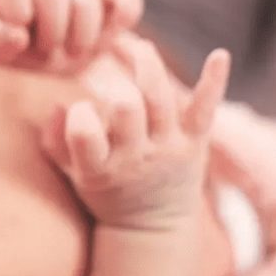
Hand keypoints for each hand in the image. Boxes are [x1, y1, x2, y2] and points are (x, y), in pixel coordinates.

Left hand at [0, 0, 142, 73]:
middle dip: (50, 33)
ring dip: (81, 35)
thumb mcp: (1, 53)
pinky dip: (125, 8)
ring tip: (73, 51)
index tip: (20, 38)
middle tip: (48, 51)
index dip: (17, 13)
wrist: (50, 52)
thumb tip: (18, 34)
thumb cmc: (22, 51)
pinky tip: (116, 27)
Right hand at [40, 37, 229, 230]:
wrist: (152, 227)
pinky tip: (219, 54)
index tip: (81, 110)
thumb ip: (55, 140)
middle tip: (108, 74)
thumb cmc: (106, 193)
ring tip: (137, 49)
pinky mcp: (195, 145)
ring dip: (147, 64)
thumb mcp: (72, 175)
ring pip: (159, 97)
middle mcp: (136, 160)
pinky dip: (213, 81)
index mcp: (100, 170)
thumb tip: (57, 104)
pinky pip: (205, 109)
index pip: (84, 131)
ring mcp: (168, 150)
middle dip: (114, 83)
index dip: (79, 113)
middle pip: (126, 107)